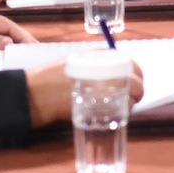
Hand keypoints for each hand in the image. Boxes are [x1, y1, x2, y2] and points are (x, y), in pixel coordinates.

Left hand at [0, 9, 35, 66]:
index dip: (20, 34)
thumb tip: (10, 42)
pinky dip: (9, 44)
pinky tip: (16, 50)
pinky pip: (0, 38)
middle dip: (22, 37)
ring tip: (30, 50)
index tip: (31, 43)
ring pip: (6, 33)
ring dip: (17, 41)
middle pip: (9, 28)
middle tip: (35, 47)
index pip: (7, 25)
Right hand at [23, 61, 146, 127]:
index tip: (135, 83)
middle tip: (130, 99)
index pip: (133, 66)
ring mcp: (103, 92)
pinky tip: (109, 113)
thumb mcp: (76, 61)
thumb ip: (96, 64)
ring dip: (128, 105)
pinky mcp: (97, 110)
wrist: (35, 93)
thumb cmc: (52, 76)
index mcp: (102, 58)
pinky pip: (117, 113)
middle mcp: (107, 72)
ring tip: (117, 106)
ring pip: (129, 101)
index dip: (138, 76)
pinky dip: (118, 114)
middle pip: (136, 85)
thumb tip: (116, 73)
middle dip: (136, 94)